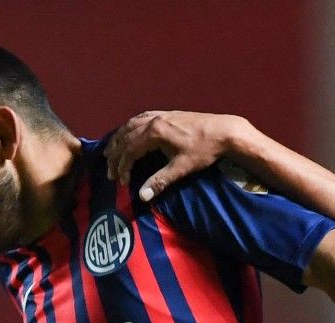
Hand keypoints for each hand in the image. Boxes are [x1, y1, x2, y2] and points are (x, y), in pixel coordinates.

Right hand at [104, 110, 250, 201]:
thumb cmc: (204, 150)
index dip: (123, 167)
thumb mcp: (181, 168)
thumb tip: (142, 196)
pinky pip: (140, 118)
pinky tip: (128, 133)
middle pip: (126, 137)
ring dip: (118, 139)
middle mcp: (153, 120)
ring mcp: (160, 115)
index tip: (122, 182)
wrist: (224, 131)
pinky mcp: (166, 114)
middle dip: (115, 155)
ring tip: (110, 152)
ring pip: (130, 125)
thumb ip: (160, 181)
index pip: (130, 150)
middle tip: (110, 172)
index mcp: (155, 132)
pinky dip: (129, 128)